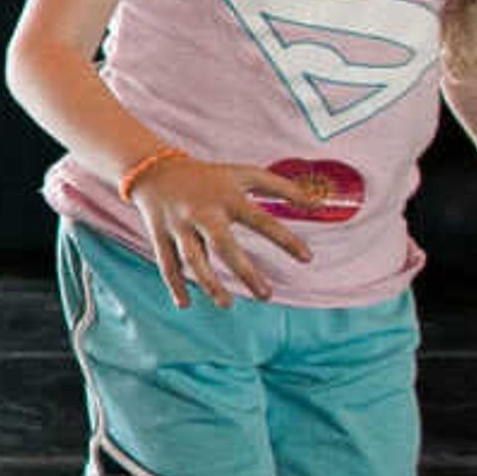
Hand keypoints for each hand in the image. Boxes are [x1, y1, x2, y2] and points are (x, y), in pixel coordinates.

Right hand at [125, 154, 311, 307]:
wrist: (156, 171)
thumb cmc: (210, 177)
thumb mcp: (246, 174)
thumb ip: (283, 188)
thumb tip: (320, 205)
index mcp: (227, 197)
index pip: (261, 220)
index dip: (285, 239)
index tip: (308, 259)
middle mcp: (203, 212)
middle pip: (224, 245)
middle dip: (244, 271)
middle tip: (266, 296)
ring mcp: (179, 225)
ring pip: (193, 259)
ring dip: (209, 283)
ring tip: (227, 304)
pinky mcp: (160, 236)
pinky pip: (167, 264)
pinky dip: (175, 285)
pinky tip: (186, 304)